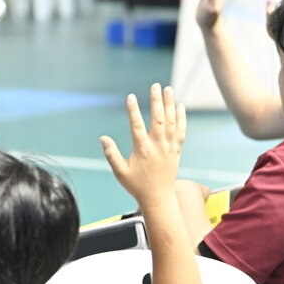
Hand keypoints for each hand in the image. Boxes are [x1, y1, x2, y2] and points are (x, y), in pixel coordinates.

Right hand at [100, 84, 186, 207]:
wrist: (159, 198)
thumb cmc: (136, 185)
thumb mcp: (120, 172)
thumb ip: (111, 154)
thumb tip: (103, 138)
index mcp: (142, 150)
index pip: (136, 125)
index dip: (133, 110)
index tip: (130, 97)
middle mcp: (157, 146)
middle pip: (158, 119)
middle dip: (157, 101)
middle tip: (156, 86)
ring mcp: (169, 148)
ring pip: (171, 122)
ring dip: (170, 105)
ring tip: (168, 89)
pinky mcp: (176, 150)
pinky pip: (181, 131)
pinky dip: (181, 118)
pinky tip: (179, 106)